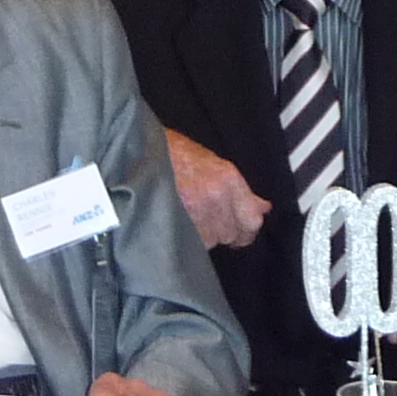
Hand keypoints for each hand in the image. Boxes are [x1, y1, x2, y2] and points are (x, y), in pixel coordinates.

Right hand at [165, 129, 269, 248]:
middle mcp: (215, 199)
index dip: (246, 229)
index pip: (252, 220)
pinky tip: (176, 223)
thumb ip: (238, 189)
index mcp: (227, 179)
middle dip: (222, 231)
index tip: (240, 232)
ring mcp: (195, 215)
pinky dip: (186, 238)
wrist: (134, 151)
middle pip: (231, 234)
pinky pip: (191, 244)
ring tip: (188, 218)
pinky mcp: (175, 227)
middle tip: (208, 221)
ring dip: (203, 235)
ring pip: (211, 241)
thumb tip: (263, 208)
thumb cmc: (169, 151)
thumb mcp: (209, 161)